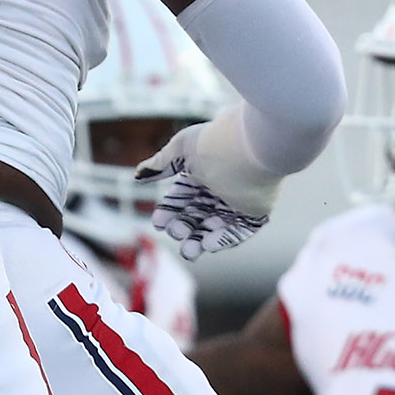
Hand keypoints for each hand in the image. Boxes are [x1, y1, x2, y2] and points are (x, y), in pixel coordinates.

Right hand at [135, 107, 281, 261]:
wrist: (248, 147)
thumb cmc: (213, 142)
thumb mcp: (180, 148)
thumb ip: (160, 164)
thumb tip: (139, 176)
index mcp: (204, 170)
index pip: (183, 196)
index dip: (170, 210)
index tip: (158, 222)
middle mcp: (221, 186)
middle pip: (197, 214)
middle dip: (183, 226)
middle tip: (174, 232)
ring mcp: (239, 200)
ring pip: (215, 227)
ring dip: (200, 240)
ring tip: (189, 251)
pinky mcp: (255, 212)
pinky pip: (238, 232)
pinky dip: (223, 240)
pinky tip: (207, 245)